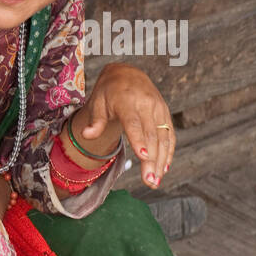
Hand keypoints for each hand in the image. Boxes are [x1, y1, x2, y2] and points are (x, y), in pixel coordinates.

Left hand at [74, 62, 174, 187]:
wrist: (128, 73)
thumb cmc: (108, 91)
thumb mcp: (98, 101)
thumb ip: (95, 120)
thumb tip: (86, 136)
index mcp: (127, 101)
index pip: (134, 123)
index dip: (139, 140)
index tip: (144, 156)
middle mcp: (146, 104)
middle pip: (150, 135)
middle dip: (151, 160)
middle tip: (149, 182)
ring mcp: (158, 109)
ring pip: (163, 137)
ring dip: (161, 161)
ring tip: (155, 181)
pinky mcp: (165, 113)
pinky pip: (169, 135)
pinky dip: (168, 152)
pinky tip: (164, 169)